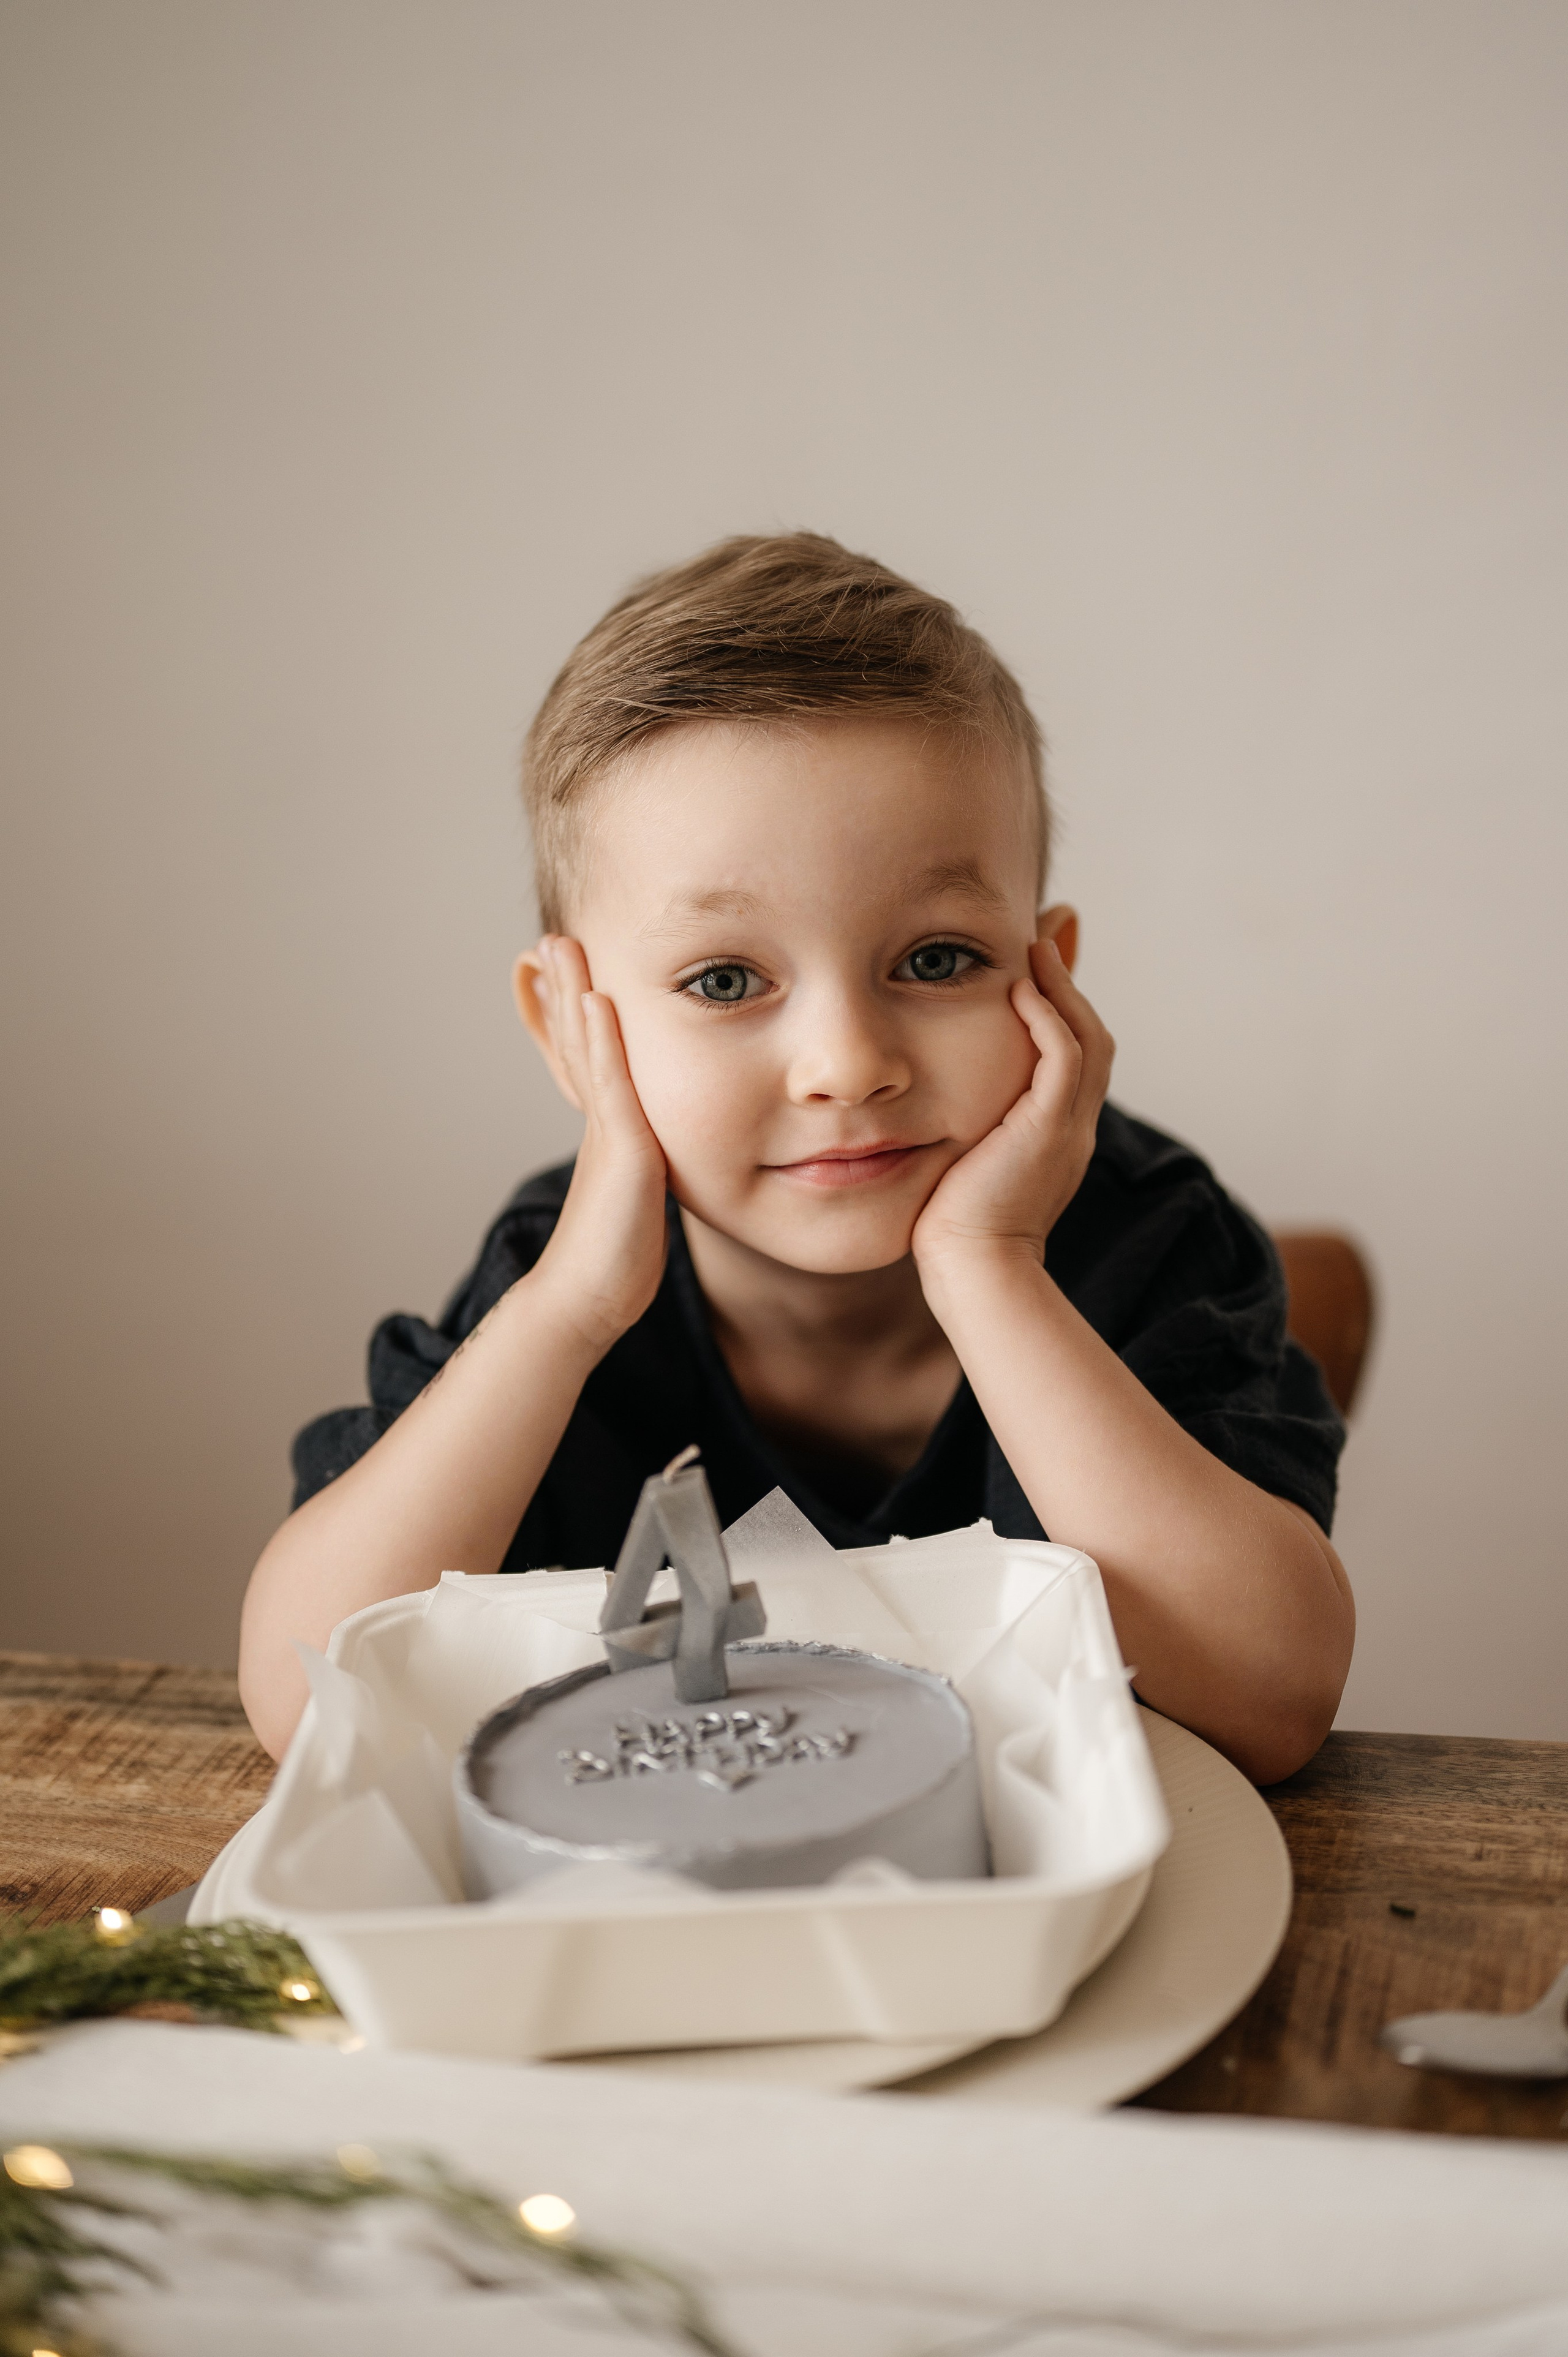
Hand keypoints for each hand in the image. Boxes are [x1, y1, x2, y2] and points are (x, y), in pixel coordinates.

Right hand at [529, 936, 670, 1354]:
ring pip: (588, 1050)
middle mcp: (601, 1122)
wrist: (589, 1300)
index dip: (577, 1014)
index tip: (569, 970)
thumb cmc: (616, 1261)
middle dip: (563, 989)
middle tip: (551, 939)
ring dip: (572, 993)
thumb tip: (650, 1162)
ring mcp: (608, 1132)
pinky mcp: (621, 1149)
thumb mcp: (635, 1199)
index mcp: (610, 1130)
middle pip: (577, 1042)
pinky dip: (601, 1040)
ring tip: (560, 944)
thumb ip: (641, 1170)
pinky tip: (595, 1000)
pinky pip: (611, 1084)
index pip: (593, 1058)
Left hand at [912, 939, 1113, 1282]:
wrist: (972, 1271)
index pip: (1074, 1058)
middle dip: (1070, 985)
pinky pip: (1064, 1058)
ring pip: (1087, 1040)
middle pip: (1092, 1038)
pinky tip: (1021, 989)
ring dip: (1063, 988)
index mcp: (1057, 1136)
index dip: (1061, 1009)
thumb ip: (967, 1128)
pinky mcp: (1050, 1129)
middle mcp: (1073, 1128)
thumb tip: (937, 1099)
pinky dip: (1049, 1018)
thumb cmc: (952, 1229)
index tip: (1035, 969)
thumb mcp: (963, 1164)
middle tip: (1044, 937)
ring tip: (1035, 947)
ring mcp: (1068, 1128)